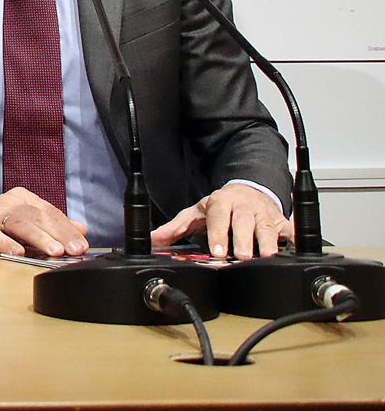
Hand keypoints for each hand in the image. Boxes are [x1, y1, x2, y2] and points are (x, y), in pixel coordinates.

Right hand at [0, 186, 88, 256]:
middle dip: (59, 235)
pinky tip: (17, 253)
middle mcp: (10, 203)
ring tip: (55, 252)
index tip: (83, 246)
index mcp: (24, 199)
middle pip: (38, 217)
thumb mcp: (25, 222)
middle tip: (75, 250)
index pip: (51, 213)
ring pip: (20, 224)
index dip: (68, 230)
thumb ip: (52, 225)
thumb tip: (82, 229)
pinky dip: (5, 243)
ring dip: (39, 239)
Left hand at [151, 183, 290, 258]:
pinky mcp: (284, 223)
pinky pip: (292, 232)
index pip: (218, 215)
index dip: (218, 232)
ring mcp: (265, 215)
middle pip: (244, 222)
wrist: (249, 190)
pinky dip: (294, 241)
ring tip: (266, 256)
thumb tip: (153, 241)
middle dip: (243, 239)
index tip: (217, 250)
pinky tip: (295, 252)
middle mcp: (245, 207)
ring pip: (268, 227)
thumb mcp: (196, 213)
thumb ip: (175, 228)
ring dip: (268, 242)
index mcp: (222, 202)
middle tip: (241, 256)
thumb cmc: (221, 207)